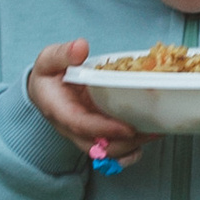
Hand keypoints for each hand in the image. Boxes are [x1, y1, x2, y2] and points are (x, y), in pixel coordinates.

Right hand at [25, 39, 143, 169]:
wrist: (44, 90)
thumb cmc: (49, 74)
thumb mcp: (49, 59)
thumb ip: (63, 54)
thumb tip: (81, 47)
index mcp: (59, 110)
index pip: (80, 125)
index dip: (105, 128)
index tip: (128, 128)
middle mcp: (72, 128)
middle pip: (98, 146)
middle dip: (125, 143)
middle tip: (151, 130)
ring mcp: (85, 134)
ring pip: (107, 151)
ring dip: (132, 146)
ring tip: (156, 132)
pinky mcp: (96, 134)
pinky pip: (113, 151)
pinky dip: (130, 151)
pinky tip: (146, 140)